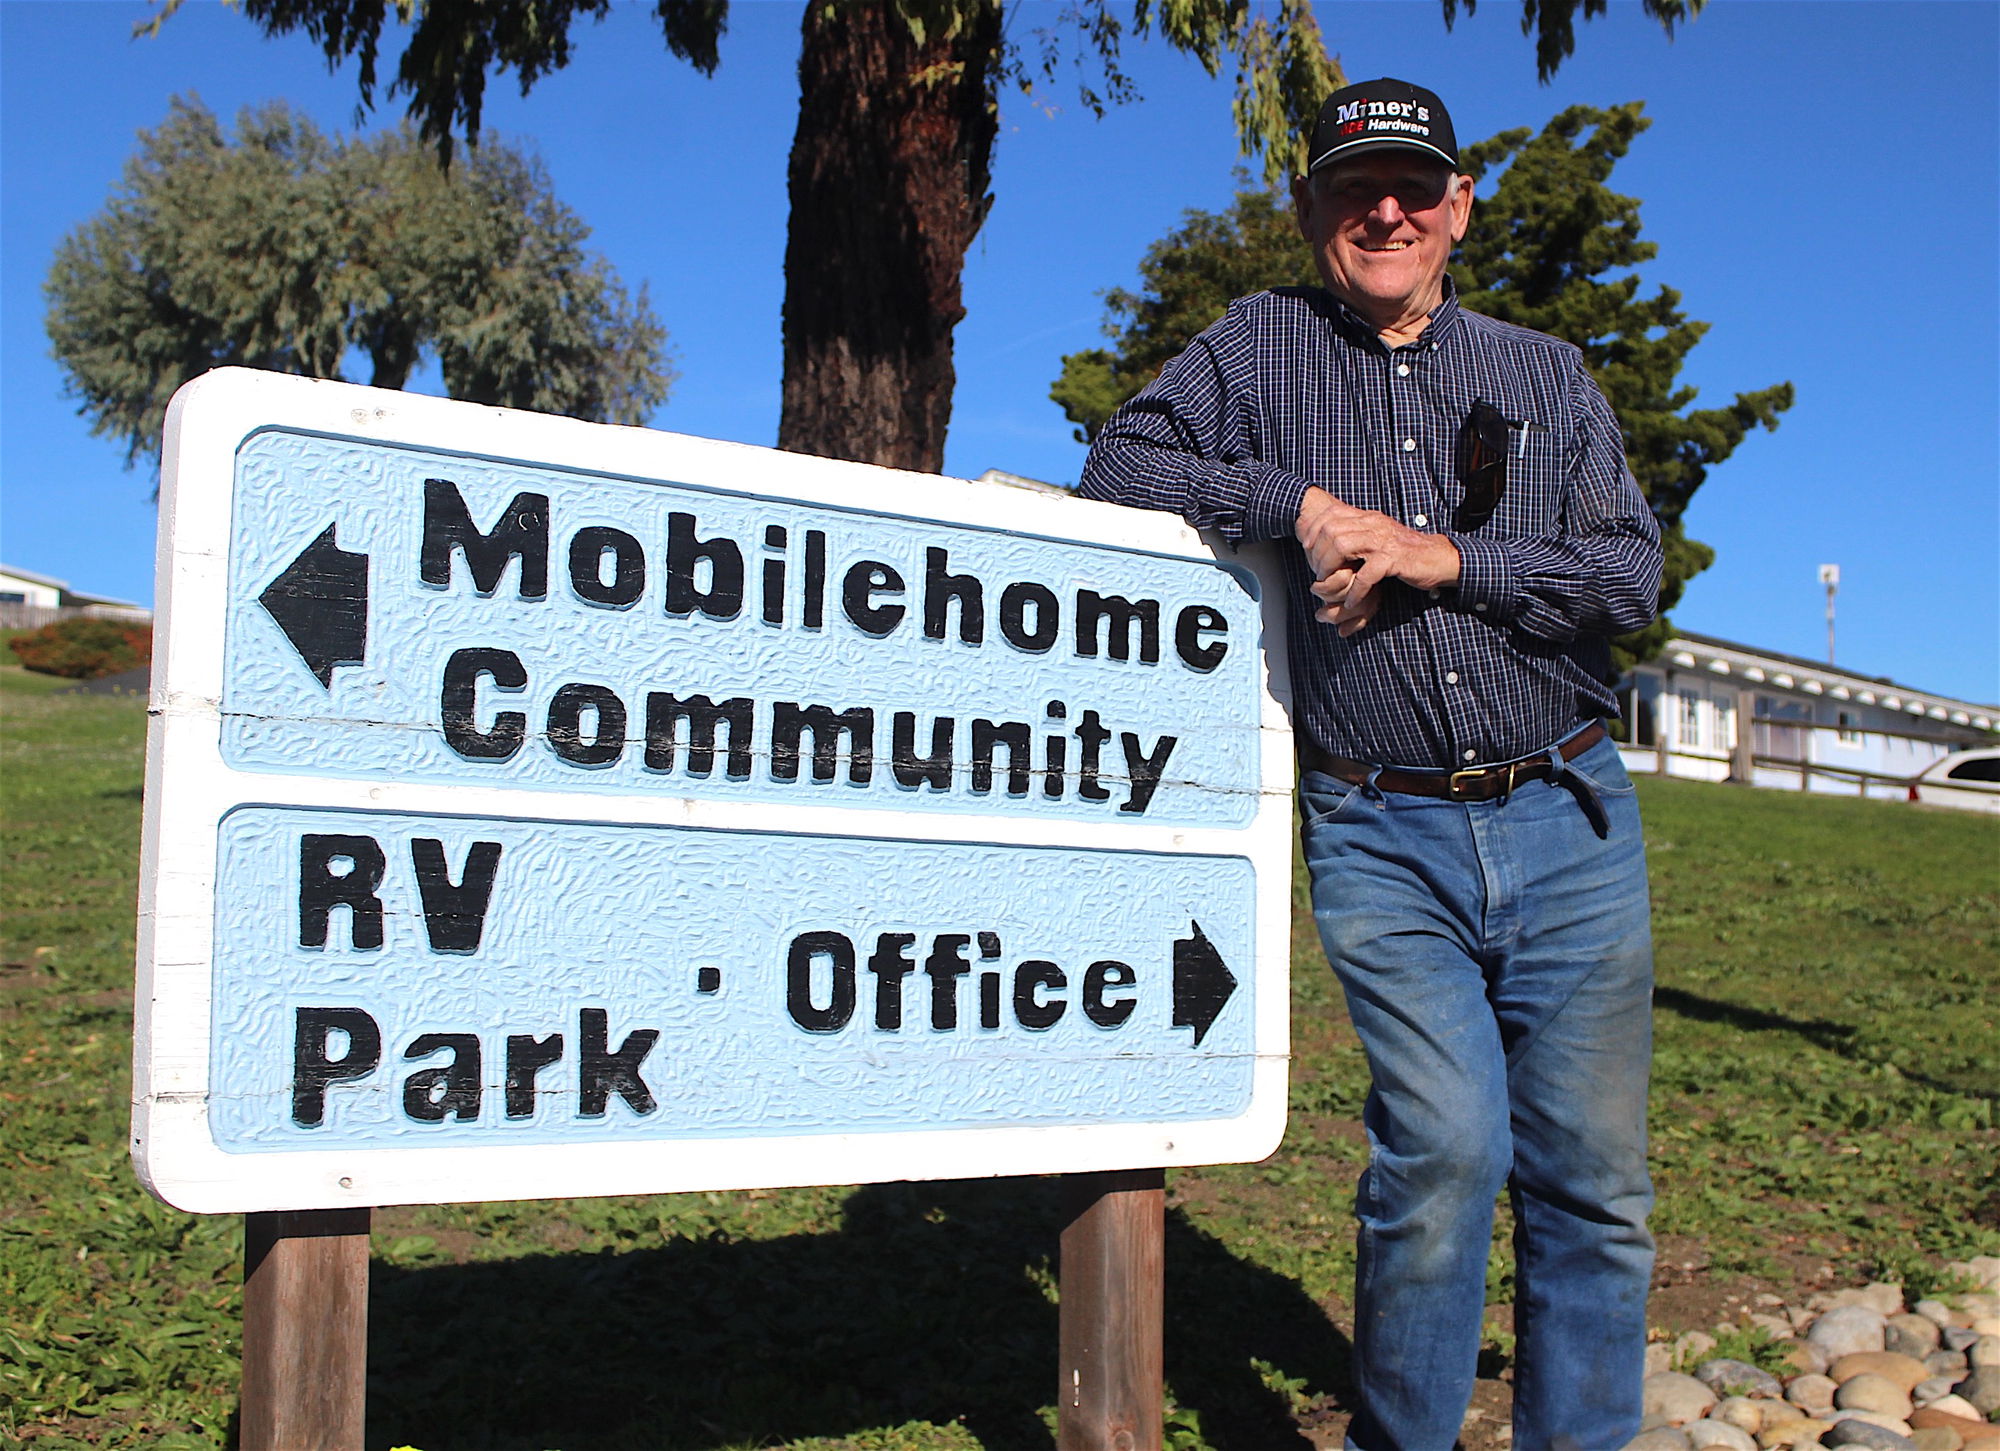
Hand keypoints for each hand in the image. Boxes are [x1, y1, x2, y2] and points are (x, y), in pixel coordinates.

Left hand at [1295, 488, 1460, 632]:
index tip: (1306, 548)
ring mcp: (1384, 541)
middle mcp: (1374, 524)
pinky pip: (1366, 574)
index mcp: (1368, 518)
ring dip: (1331, 570)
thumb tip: (1328, 539)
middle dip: (1319, 554)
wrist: (1439, 558)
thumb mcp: (1378, 538)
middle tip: (1319, 574)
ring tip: (1331, 586)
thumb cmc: (1405, 553)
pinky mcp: (1394, 559)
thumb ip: (1357, 535)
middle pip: (1331, 530)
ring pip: (1342, 545)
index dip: (1313, 529)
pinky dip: (1356, 590)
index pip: (1331, 513)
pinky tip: (1352, 600)